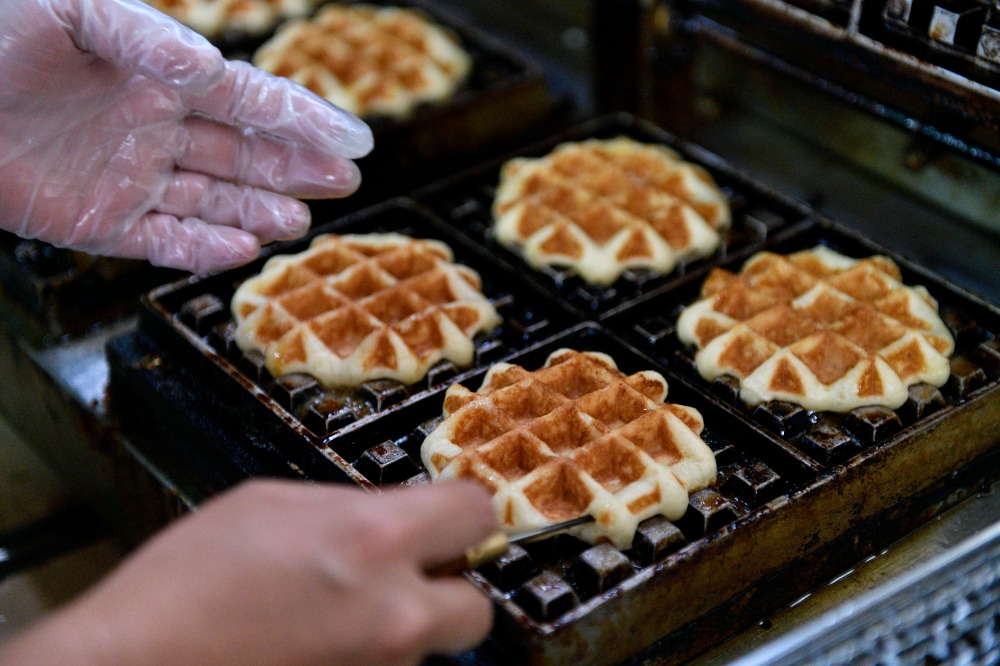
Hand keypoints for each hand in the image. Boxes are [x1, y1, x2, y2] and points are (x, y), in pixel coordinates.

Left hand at [0, 0, 372, 273]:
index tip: (356, 141)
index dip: (305, 120)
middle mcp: (154, 127)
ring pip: (214, 201)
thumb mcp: (71, 9)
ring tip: (301, 222)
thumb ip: (145, 36)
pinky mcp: (97, 222)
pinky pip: (163, 241)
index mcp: (158, 75)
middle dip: (297, 168)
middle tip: (346, 181)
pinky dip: (204, 249)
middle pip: (244, 153)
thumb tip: (209, 70)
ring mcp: (129, 177)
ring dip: (260, 211)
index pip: (248, 99)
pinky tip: (243, 248)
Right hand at [0, 480, 496, 665]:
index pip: (478, 514)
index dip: (461, 515)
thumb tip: (390, 517)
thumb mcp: (268, 504)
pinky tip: (314, 651)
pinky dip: (365, 664)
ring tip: (328, 622)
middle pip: (477, 608)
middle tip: (400, 584)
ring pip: (426, 653)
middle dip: (445, 594)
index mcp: (376, 540)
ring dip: (396, 635)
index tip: (446, 521)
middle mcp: (395, 615)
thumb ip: (348, 508)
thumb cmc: (184, 582)